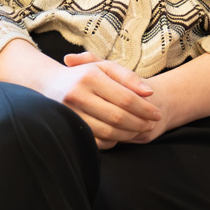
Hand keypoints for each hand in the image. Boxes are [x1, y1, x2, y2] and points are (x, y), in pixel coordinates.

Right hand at [46, 53, 160, 147]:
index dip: (145, 108)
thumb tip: (148, 93)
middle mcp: (77, 95)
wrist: (51, 84)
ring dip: (130, 134)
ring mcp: (70, 114)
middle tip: (152, 123)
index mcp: (89, 77)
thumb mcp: (106, 68)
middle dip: (140, 123)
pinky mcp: (68, 129)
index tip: (157, 113)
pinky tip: (122, 134)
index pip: (125, 98)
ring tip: (141, 129)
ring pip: (108, 132)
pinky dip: (113, 140)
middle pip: (118, 117)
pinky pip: (97, 141)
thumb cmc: (86, 75)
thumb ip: (128, 77)